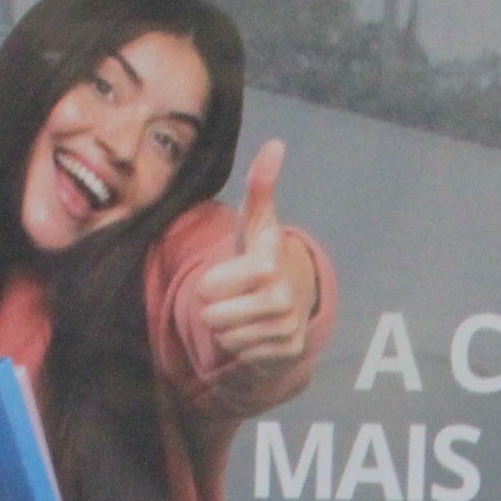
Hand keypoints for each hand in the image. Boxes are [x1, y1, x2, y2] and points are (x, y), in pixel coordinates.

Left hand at [193, 143, 315, 372]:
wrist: (295, 296)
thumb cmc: (262, 255)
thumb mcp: (256, 222)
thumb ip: (260, 185)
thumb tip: (276, 144)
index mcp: (268, 264)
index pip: (205, 288)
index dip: (210, 282)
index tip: (233, 273)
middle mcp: (280, 299)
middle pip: (210, 316)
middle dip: (217, 308)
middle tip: (238, 295)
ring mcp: (285, 328)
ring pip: (223, 337)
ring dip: (229, 327)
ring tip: (247, 311)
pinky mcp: (286, 352)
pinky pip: (239, 355)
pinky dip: (244, 346)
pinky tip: (258, 330)